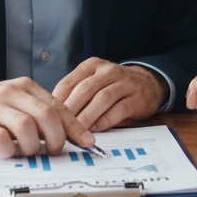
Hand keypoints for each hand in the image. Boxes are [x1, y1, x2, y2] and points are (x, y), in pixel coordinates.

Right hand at [0, 78, 93, 158]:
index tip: (88, 142)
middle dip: (57, 138)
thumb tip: (69, 135)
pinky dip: (9, 151)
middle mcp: (11, 93)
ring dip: (33, 146)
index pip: (58, 106)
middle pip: (46, 115)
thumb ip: (38, 114)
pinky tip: (7, 153)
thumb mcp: (15, 104)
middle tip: (53, 151)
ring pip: (26, 126)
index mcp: (25, 87)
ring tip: (28, 153)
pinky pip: (0, 138)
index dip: (75, 127)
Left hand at [51, 58, 168, 132]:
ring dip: (87, 116)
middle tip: (59, 127)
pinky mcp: (136, 98)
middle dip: (70, 110)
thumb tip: (51, 115)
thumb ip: (75, 93)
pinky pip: (119, 109)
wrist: (148, 83)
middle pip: (84, 90)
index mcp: (92, 65)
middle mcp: (108, 71)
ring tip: (76, 131)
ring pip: (102, 99)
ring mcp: (124, 83)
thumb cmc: (113, 86)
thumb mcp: (93, 82)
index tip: (48, 118)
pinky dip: (106, 120)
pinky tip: (96, 130)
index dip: (56, 101)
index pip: (69, 82)